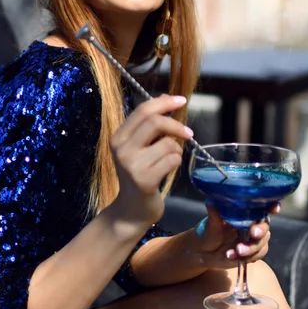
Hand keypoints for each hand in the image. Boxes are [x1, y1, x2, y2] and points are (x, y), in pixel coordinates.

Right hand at [110, 94, 192, 226]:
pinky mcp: (144, 180)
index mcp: (118, 137)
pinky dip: (176, 162)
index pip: (142, 111)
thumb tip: (166, 98)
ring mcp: (131, 165)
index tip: (181, 100)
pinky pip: (172, 160)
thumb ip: (149, 125)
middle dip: (176, 125)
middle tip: (189, 132)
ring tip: (169, 160)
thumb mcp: (138, 147)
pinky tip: (168, 170)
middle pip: (155, 122)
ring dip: (176, 150)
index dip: (164, 102)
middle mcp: (121, 149)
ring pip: (168, 143)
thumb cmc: (139, 175)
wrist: (131, 210)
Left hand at [196, 203, 279, 268]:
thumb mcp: (211, 224)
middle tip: (253, 234)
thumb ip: (214, 215)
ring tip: (236, 251)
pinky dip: (247, 257)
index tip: (274, 209)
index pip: (261, 207)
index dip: (271, 206)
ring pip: (262, 242)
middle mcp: (252, 223)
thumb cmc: (208, 232)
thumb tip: (211, 202)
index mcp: (243, 212)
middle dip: (261, 231)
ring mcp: (253, 238)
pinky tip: (232, 256)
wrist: (204, 253)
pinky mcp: (253, 252)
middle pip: (265, 226)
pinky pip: (258, 254)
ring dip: (251, 248)